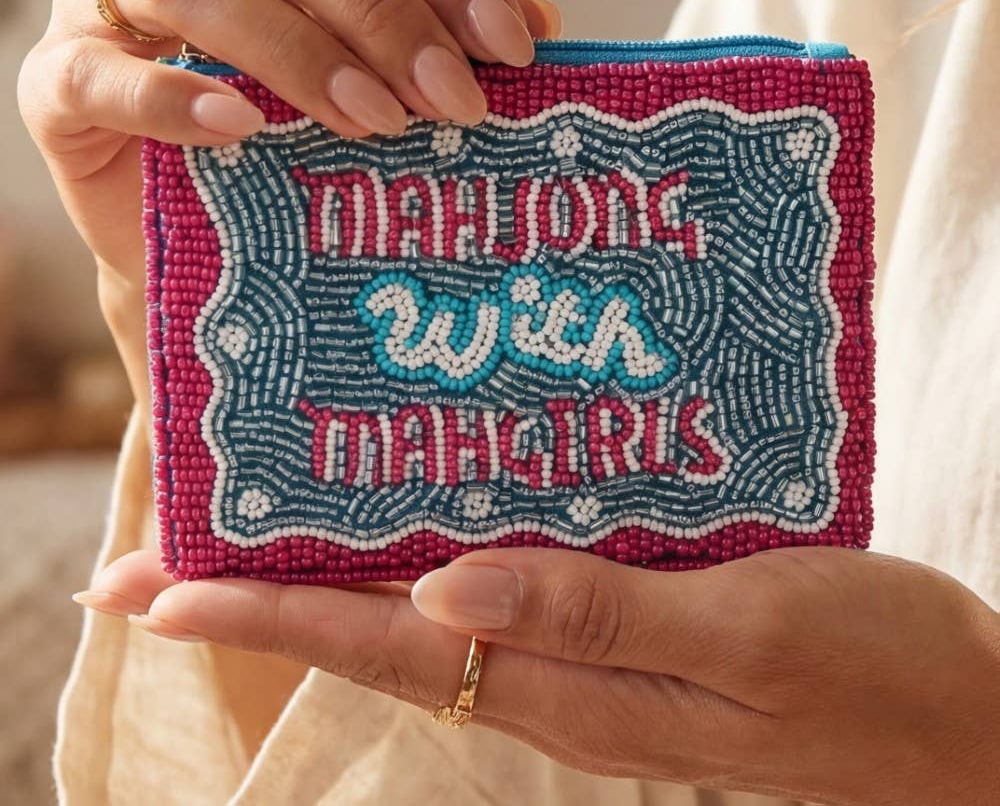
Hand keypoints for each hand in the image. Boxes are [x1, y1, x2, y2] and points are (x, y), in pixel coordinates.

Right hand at [17, 0, 559, 392]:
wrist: (211, 221)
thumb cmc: (303, 128)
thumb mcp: (383, 69)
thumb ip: (444, 34)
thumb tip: (540, 21)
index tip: (509, 47)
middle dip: (381, 14)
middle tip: (450, 103)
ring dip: (296, 51)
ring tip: (372, 122)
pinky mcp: (57, 78)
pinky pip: (96, 72)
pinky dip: (172, 98)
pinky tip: (243, 130)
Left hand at [74, 546, 998, 805]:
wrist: (955, 720)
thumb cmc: (871, 672)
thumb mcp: (745, 633)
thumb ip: (596, 618)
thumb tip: (443, 589)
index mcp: (571, 685)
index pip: (389, 645)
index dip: (270, 615)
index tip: (160, 590)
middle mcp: (553, 677)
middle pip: (380, 635)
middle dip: (263, 601)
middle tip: (161, 562)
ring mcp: (584, 660)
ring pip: (426, 616)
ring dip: (333, 578)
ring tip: (256, 530)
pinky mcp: (620, 632)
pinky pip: (495, 596)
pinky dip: (429, 560)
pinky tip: (416, 519)